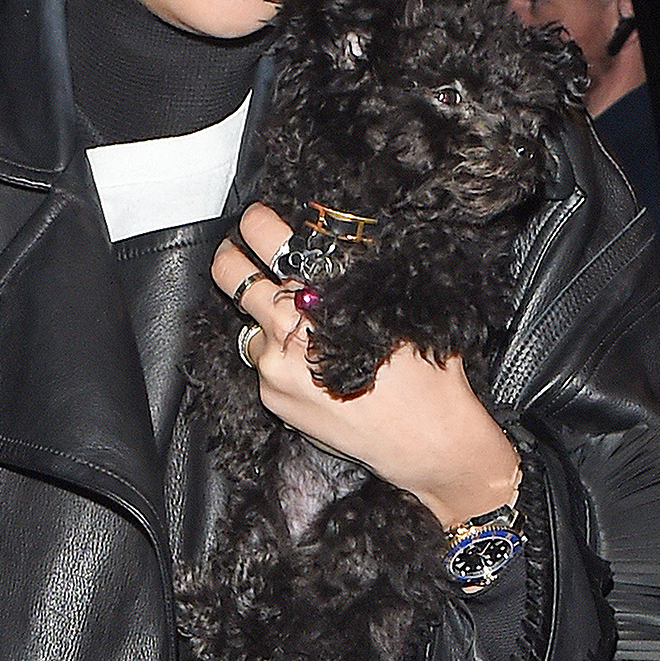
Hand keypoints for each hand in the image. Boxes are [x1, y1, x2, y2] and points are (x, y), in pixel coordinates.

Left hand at [212, 204, 519, 528]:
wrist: (426, 441)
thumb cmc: (428, 374)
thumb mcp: (404, 307)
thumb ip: (362, 275)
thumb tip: (335, 246)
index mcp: (328, 293)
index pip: (272, 240)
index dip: (258, 223)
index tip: (257, 219)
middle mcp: (293, 325)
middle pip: (235, 275)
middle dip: (232, 258)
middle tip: (235, 252)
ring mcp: (275, 364)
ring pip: (249, 324)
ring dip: (264, 320)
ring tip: (296, 329)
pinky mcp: (272, 396)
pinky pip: (261, 363)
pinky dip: (278, 358)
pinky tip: (311, 366)